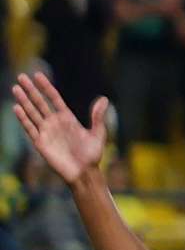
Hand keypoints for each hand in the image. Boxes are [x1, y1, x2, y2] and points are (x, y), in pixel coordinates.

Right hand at [10, 72, 106, 187]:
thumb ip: (97, 117)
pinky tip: (17, 107)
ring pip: (32, 112)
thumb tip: (104, 98)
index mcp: (67, 118)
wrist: (84, 173)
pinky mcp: (40, 142)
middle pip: (40, 102)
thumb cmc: (92, 155)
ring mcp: (46, 132)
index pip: (54, 98)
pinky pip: (30, 128)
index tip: (38, 75)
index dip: (46, 87)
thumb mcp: (98, 134)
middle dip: (31, 90)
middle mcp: (54, 123)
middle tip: (21, 76)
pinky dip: (23, 118)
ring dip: (24, 101)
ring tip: (16, 88)